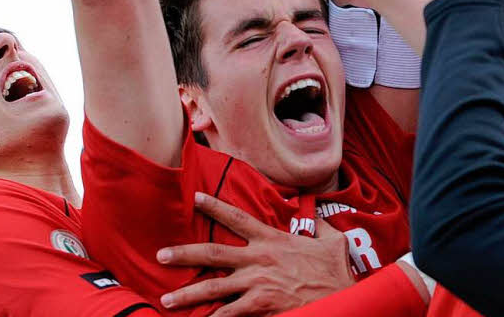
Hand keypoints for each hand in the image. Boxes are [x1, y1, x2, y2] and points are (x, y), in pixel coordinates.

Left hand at [157, 192, 353, 315]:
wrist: (343, 295)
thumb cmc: (337, 271)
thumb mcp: (332, 241)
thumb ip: (319, 228)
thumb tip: (319, 215)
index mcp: (273, 239)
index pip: (238, 218)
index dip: (215, 206)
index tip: (195, 198)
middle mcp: (259, 258)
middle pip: (213, 252)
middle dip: (184, 253)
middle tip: (161, 255)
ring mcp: (258, 283)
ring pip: (213, 287)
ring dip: (188, 294)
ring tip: (167, 300)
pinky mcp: (261, 306)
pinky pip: (229, 315)